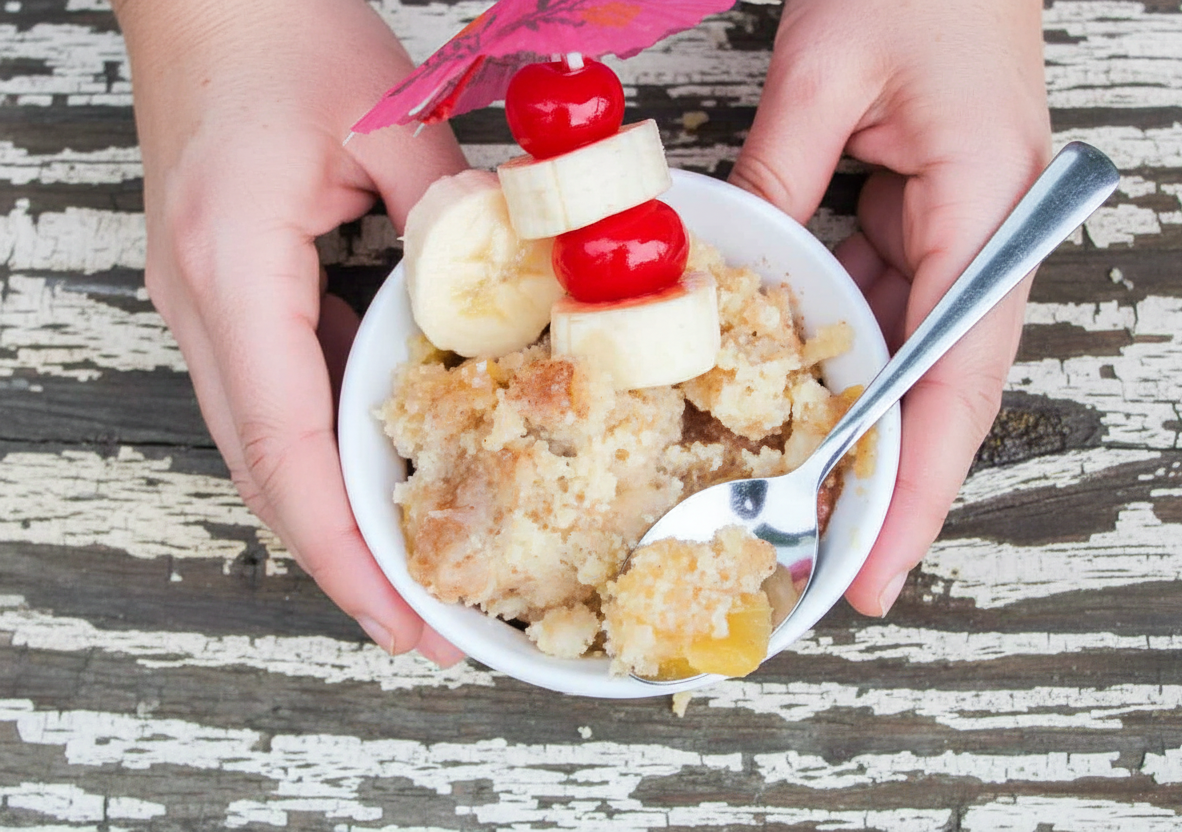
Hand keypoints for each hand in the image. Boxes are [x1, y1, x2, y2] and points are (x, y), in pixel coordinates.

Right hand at [114, 0, 467, 661]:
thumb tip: (523, 294)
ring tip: (410, 572)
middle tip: (423, 628)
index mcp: (232, 271)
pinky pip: (276, 396)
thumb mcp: (387, 120)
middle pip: (266, 473)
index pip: (285, 448)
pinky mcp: (229, 292)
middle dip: (343, 562)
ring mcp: (206, 304)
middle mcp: (203, 305)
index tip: (403, 620)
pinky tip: (382, 475)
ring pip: (265, 447)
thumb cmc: (274, 31)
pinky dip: (327, 453)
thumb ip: (459, 218)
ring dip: (333, 516)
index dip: (346, 549)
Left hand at [730, 0, 1050, 614]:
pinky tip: (778, 399)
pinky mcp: (919, 232)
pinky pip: (875, 315)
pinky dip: (829, 362)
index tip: (876, 566)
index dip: (918, 487)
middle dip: (882, 487)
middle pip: (936, 398)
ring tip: (787, 502)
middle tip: (820, 567)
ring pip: (904, 367)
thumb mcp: (828, 68)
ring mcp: (954, 243)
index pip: (957, 381)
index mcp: (989, 215)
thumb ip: (779, 175)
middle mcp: (983, 246)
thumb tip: (724, 274)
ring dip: (849, 432)